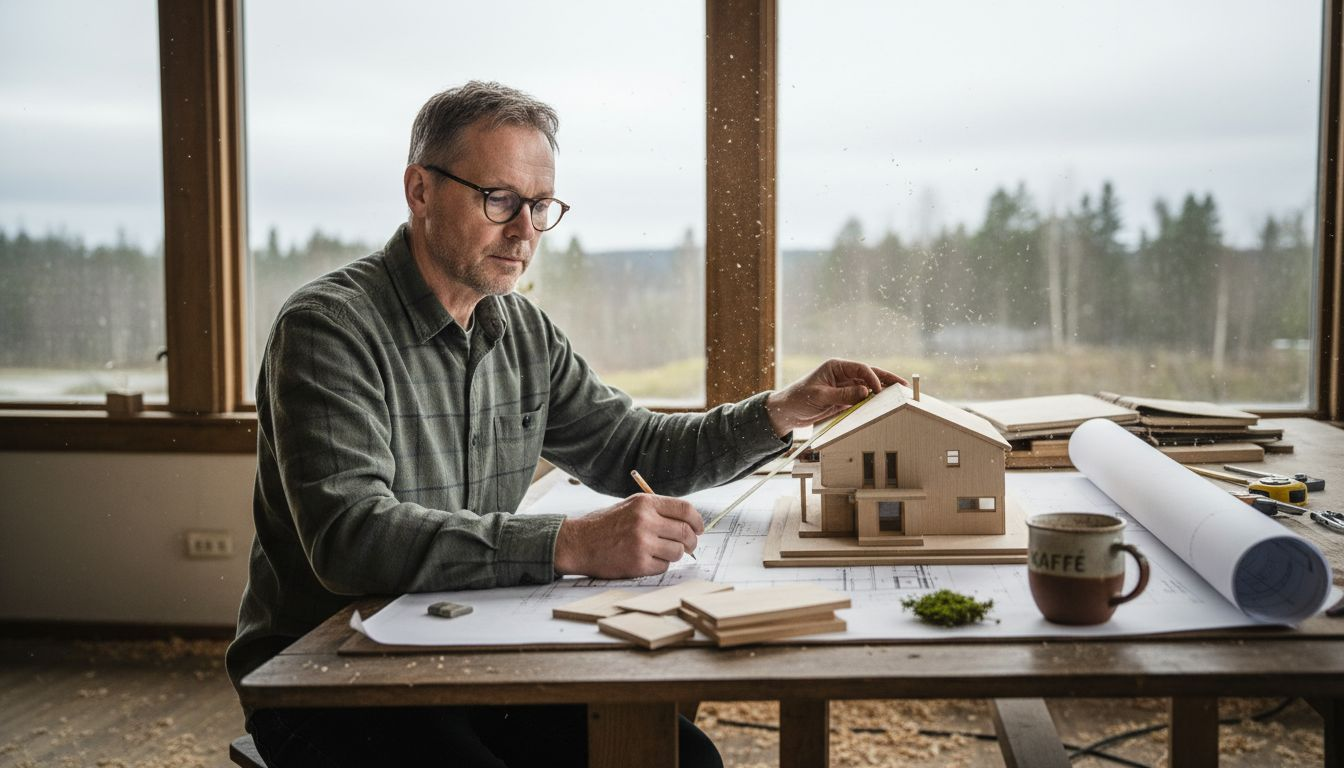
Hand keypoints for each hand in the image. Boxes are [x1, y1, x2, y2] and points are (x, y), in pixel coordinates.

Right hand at [553, 494, 702, 577]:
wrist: (578, 543)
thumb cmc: (605, 525)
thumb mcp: (630, 506)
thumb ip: (657, 510)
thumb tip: (688, 521)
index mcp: (645, 503)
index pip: (685, 509)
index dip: (697, 521)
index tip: (699, 528)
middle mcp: (645, 521)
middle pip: (686, 532)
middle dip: (692, 541)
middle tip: (689, 546)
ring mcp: (642, 543)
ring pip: (677, 552)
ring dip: (674, 554)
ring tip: (661, 552)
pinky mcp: (637, 563)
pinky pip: (663, 566)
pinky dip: (660, 565)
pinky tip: (646, 560)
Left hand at [766, 359, 905, 436]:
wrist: (787, 412)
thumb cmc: (798, 399)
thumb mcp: (820, 397)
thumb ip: (843, 395)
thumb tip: (865, 391)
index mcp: (836, 367)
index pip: (861, 368)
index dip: (873, 377)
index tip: (879, 389)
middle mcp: (843, 374)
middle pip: (869, 375)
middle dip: (886, 379)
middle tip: (904, 385)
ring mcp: (845, 386)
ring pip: (869, 386)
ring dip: (883, 390)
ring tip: (900, 394)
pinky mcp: (845, 398)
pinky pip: (863, 398)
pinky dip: (874, 401)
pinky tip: (884, 404)